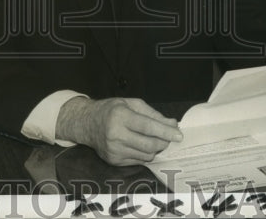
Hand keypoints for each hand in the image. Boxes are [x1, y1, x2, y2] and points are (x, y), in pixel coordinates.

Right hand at [56, 97, 182, 166]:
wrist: (86, 123)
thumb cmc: (111, 110)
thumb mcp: (131, 104)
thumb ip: (153, 114)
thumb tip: (172, 124)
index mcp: (120, 116)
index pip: (148, 127)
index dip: (165, 131)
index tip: (179, 135)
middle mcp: (116, 134)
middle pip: (149, 144)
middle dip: (164, 142)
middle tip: (168, 137)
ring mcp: (114, 150)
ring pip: (146, 155)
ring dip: (155, 148)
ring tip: (152, 139)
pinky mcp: (114, 161)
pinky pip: (138, 161)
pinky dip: (144, 154)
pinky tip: (139, 145)